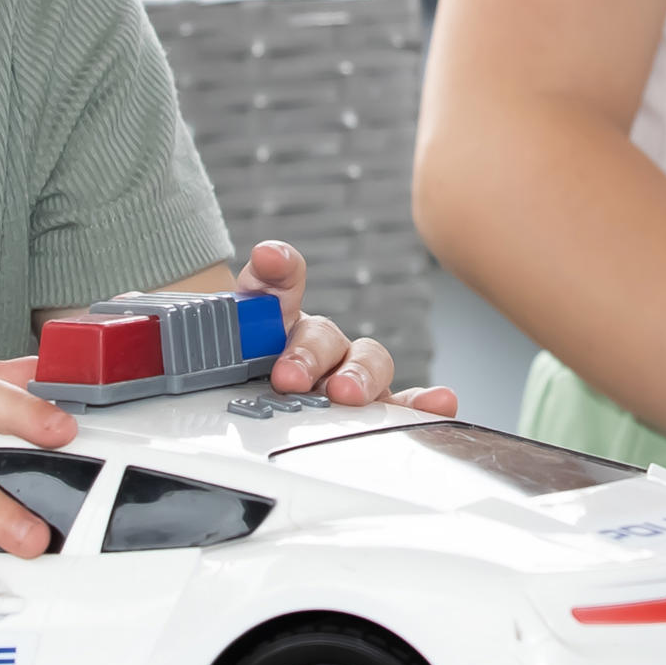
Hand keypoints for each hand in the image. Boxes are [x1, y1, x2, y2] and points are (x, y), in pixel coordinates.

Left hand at [232, 240, 458, 414]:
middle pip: (325, 335)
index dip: (276, 268)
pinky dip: (418, 403)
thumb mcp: (224, 339)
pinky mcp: (366, 410)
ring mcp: (345, 374)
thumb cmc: (242, 368)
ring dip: (360, 376)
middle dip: (310, 354)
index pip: (280, 281)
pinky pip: (395, 405)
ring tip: (347, 394)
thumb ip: (240, 304)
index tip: (268, 260)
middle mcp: (318, 341)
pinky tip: (441, 402)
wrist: (247, 399)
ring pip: (367, 363)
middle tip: (288, 377)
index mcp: (276, 317)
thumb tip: (266, 254)